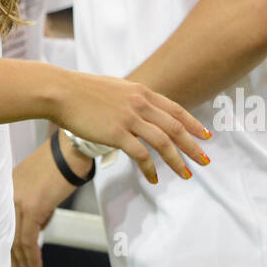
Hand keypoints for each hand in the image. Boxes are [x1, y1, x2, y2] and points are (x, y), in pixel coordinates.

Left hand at [11, 140, 81, 266]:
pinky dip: (33, 258)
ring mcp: (18, 201)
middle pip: (6, 233)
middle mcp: (8, 195)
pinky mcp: (32, 208)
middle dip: (12, 258)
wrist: (70, 151)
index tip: (10, 259)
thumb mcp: (38, 183)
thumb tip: (36, 225)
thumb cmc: (59, 163)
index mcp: (7, 187)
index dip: (6, 243)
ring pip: (17, 241)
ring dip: (23, 262)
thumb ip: (32, 203)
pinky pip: (29, 240)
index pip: (3, 222)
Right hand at [50, 71, 209, 183]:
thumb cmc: (81, 89)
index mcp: (141, 92)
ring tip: (186, 174)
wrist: (60, 90)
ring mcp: (129, 118)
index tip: (206, 135)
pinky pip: (141, 154)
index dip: (193, 123)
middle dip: (193, 146)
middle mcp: (140, 103)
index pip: (175, 109)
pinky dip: (150, 168)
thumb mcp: (114, 87)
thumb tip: (139, 107)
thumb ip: (131, 98)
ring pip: (163, 142)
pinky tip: (153, 178)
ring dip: (177, 160)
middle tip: (205, 160)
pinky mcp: (116, 133)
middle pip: (175, 127)